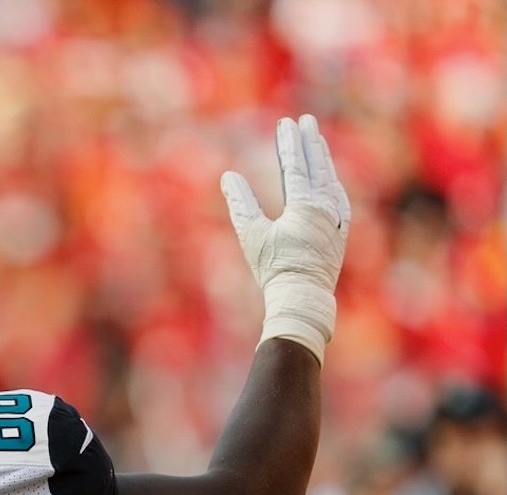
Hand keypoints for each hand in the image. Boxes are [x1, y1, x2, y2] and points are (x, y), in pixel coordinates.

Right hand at [221, 114, 350, 364]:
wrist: (302, 298)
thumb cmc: (274, 268)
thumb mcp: (252, 235)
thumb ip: (241, 203)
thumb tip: (228, 177)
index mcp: (304, 204)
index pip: (295, 166)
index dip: (289, 144)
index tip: (286, 124)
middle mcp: (325, 207)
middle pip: (317, 167)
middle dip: (310, 142)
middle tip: (306, 120)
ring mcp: (336, 220)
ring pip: (331, 181)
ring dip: (323, 160)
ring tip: (318, 144)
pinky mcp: (341, 233)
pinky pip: (340, 200)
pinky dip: (334, 185)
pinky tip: (332, 183)